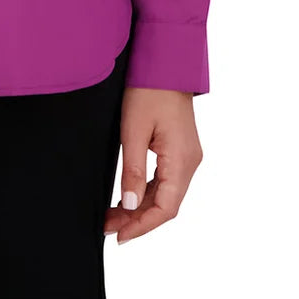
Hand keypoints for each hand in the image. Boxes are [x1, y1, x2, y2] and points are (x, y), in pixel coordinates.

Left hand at [103, 87, 202, 244]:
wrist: (164, 61)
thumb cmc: (149, 89)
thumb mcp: (133, 129)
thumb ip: (132, 170)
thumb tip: (129, 205)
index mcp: (182, 160)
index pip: (166, 208)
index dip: (142, 226)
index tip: (120, 236)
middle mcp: (190, 162)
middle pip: (166, 204)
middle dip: (138, 219)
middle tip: (108, 226)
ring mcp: (187, 155)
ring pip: (166, 193)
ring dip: (141, 206)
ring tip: (113, 215)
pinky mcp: (180, 148)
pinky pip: (166, 179)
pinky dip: (147, 190)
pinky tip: (129, 195)